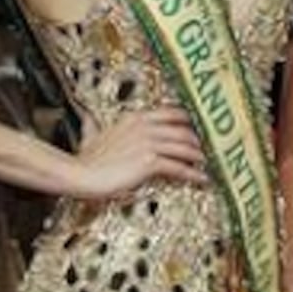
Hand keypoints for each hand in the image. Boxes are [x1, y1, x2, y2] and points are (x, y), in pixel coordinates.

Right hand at [66, 110, 203, 200]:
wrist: (79, 174)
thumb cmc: (85, 159)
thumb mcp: (91, 135)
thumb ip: (94, 126)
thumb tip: (87, 117)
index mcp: (135, 118)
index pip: (173, 113)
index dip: (190, 121)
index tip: (201, 128)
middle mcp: (145, 127)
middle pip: (184, 130)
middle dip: (201, 141)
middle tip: (212, 149)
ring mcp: (148, 143)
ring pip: (185, 148)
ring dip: (201, 157)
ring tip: (211, 164)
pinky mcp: (149, 162)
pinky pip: (179, 167)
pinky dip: (193, 174)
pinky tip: (202, 178)